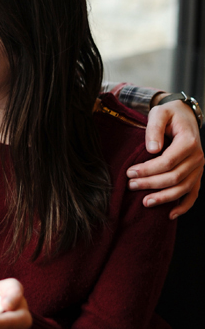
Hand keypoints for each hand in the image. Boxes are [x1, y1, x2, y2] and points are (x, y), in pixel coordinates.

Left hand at [130, 95, 203, 218]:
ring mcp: (199, 168)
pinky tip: (170, 214)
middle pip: (174, 177)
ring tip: (145, 202)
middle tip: (131, 185)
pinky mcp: (196, 175)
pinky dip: (183, 206)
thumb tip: (152, 149)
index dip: (148, 170)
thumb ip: (154, 128)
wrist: (184, 116)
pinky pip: (193, 194)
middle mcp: (197, 157)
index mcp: (188, 142)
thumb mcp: (159, 113)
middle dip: (151, 183)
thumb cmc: (169, 114)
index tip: (130, 172)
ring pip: (183, 189)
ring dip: (164, 197)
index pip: (168, 162)